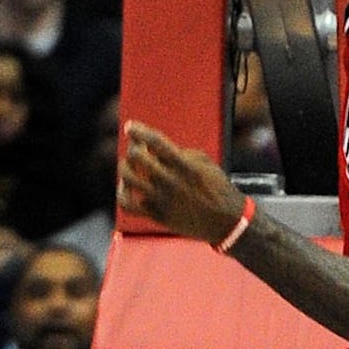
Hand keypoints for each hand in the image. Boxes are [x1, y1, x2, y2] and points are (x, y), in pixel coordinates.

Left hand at [118, 122, 246, 242]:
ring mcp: (162, 200)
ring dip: (125, 168)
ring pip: (128, 178)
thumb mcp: (205, 163)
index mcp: (185, 165)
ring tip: (129, 166)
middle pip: (137, 157)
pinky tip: (126, 187)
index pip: (156, 142)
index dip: (139, 131)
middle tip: (135, 148)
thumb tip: (152, 147)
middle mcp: (172, 182)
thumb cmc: (216, 188)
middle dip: (133, 148)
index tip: (130, 126)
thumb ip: (180, 152)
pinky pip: (128, 204)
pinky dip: (123, 194)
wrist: (226, 222)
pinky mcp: (157, 216)